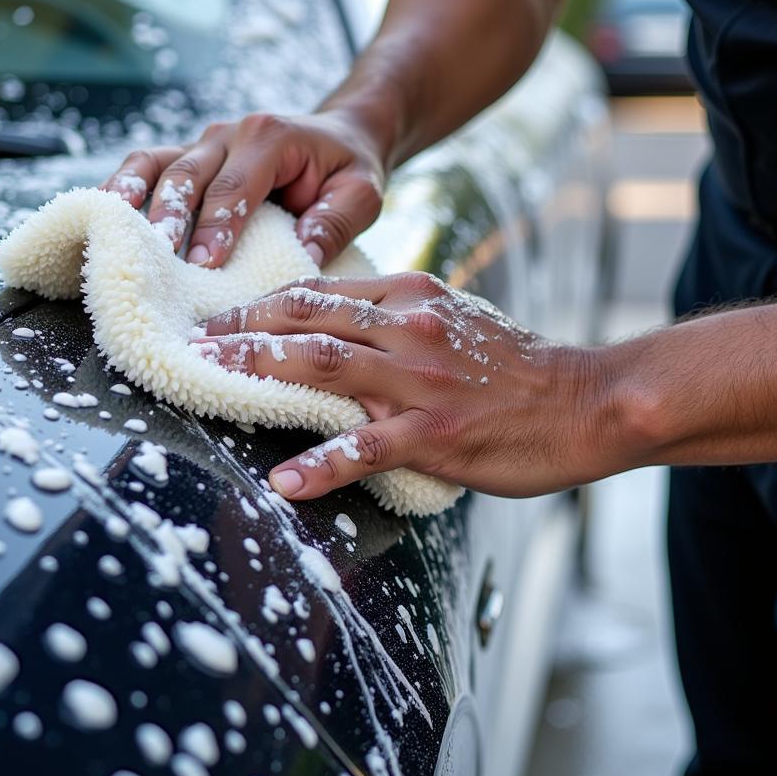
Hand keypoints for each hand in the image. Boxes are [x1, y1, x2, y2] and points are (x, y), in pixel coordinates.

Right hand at [100, 111, 384, 267]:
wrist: (339, 135)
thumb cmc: (348, 168)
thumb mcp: (363, 194)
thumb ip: (336, 221)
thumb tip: (303, 254)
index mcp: (271, 137)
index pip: (238, 185)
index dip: (218, 225)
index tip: (204, 264)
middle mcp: (229, 134)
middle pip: (188, 174)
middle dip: (170, 217)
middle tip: (159, 258)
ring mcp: (203, 142)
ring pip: (156, 163)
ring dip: (131, 197)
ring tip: (109, 230)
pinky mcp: (188, 156)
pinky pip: (148, 166)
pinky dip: (122, 188)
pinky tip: (100, 216)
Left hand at [191, 273, 609, 502]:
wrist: (586, 399)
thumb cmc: (515, 366)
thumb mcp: (453, 318)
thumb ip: (395, 317)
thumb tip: (335, 325)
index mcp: (409, 296)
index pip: (315, 292)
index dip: (257, 305)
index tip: (216, 318)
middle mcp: (408, 327)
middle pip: (305, 320)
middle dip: (240, 332)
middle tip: (190, 346)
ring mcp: (421, 379)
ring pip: (322, 367)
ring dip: (258, 375)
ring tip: (207, 386)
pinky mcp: (436, 432)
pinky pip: (366, 447)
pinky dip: (321, 465)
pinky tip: (284, 483)